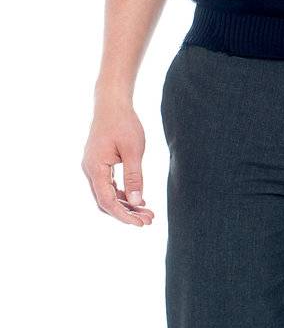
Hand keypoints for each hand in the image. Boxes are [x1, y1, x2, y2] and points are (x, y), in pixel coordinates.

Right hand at [82, 97, 154, 225]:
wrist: (112, 104)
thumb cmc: (123, 123)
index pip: (107, 201)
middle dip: (127, 213)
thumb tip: (137, 202)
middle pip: (105, 201)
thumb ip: (135, 177)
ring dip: (126, 205)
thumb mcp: (134, 151)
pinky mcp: (99, 164)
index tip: (141, 223)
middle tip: (148, 220)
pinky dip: (123, 194)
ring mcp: (93, 167)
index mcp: (95, 168)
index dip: (123, 215)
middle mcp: (90, 170)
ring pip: (107, 194)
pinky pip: (109, 185)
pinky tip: (139, 199)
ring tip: (147, 212)